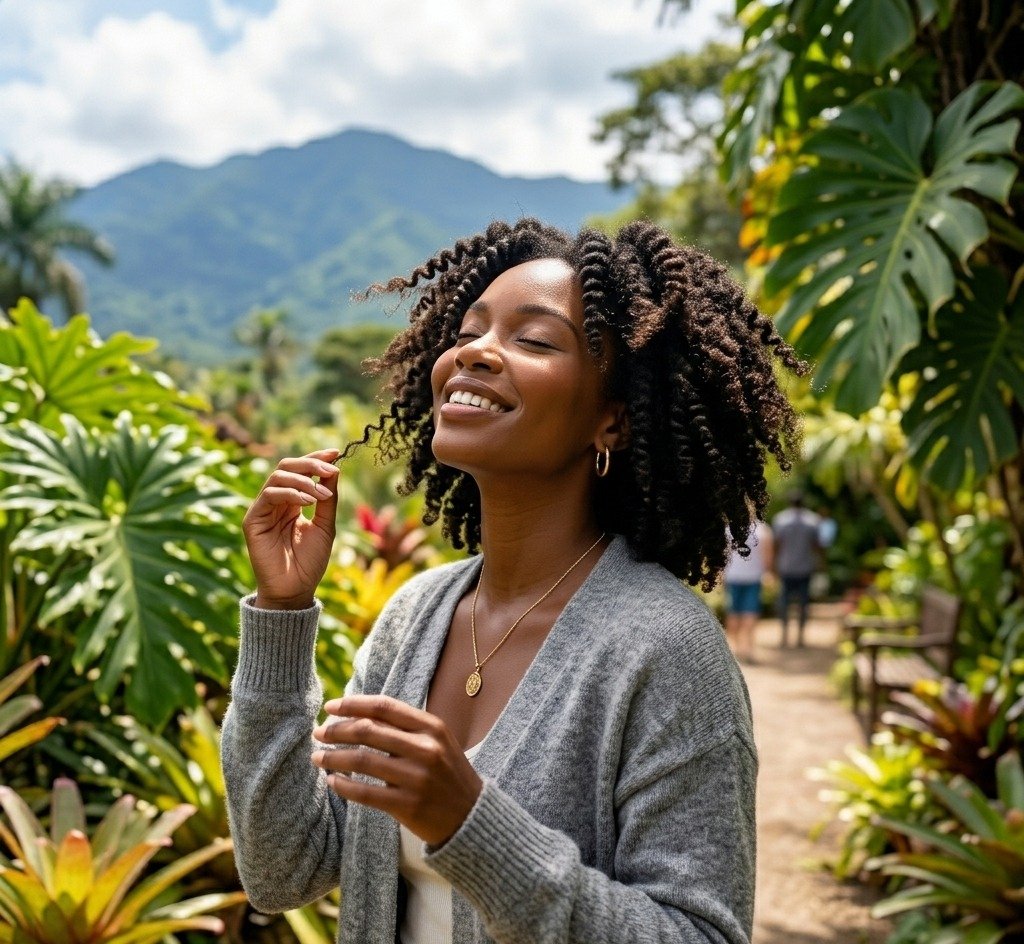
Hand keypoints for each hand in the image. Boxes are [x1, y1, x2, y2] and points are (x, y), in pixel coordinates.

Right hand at [242, 448, 339, 608]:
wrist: (295, 590)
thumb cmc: (310, 562)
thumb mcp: (326, 526)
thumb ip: (328, 499)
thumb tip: (334, 469)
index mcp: (293, 501)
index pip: (301, 470)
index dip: (316, 458)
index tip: (335, 452)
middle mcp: (276, 502)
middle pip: (287, 466)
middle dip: (311, 464)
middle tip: (330, 469)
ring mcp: (263, 510)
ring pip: (278, 476)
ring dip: (304, 480)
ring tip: (322, 494)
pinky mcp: (253, 520)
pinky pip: (269, 495)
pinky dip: (290, 492)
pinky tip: (308, 501)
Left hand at [311, 695, 483, 846]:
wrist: (472, 817)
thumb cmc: (447, 775)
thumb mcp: (436, 742)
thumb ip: (405, 728)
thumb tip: (358, 715)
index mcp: (432, 727)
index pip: (384, 707)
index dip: (353, 704)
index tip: (330, 707)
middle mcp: (425, 749)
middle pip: (368, 731)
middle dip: (337, 730)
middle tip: (319, 732)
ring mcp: (417, 778)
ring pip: (362, 760)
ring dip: (334, 757)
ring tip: (318, 757)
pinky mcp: (409, 806)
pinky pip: (366, 793)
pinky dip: (344, 786)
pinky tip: (332, 781)